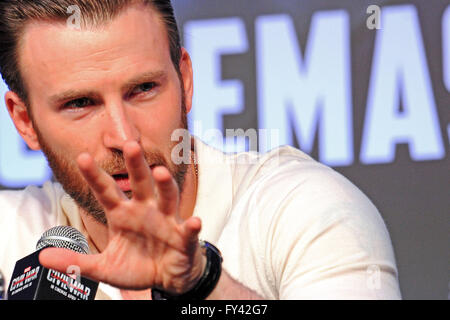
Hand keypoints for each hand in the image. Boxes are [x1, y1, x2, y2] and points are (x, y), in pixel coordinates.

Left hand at [39, 140, 204, 293]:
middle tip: (131, 145)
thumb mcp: (103, 267)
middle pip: (141, 183)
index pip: (107, 191)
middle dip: (136, 165)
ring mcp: (166, 222)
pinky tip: (194, 222)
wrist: (167, 277)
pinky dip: (192, 227)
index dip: (95, 176)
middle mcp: (145, 211)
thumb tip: (42, 257)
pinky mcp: (184, 237)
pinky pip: (189, 230)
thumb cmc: (137, 265)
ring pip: (167, 198)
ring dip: (166, 185)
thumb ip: (76, 261)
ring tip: (160, 172)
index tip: (83, 157)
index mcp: (123, 214)